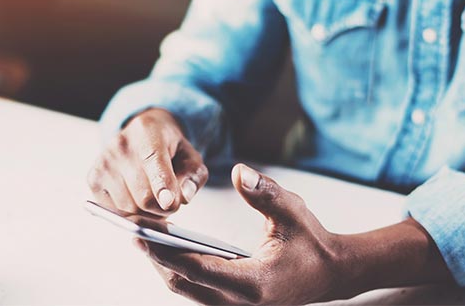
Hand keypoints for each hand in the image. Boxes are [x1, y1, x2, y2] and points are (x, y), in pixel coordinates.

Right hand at [87, 108, 207, 215]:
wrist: (142, 135)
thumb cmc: (169, 148)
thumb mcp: (191, 157)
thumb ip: (194, 176)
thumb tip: (184, 196)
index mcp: (148, 132)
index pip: (154, 162)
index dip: (162, 185)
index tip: (170, 203)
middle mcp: (121, 145)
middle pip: (144, 196)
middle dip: (163, 208)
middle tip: (170, 201)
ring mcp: (104, 162)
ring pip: (130, 209)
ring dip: (147, 213)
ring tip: (153, 196)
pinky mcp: (93, 178)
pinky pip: (116, 212)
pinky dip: (131, 213)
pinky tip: (136, 197)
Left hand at [138, 164, 345, 304]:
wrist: (332, 273)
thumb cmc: (312, 242)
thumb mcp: (293, 210)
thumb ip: (265, 192)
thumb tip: (240, 171)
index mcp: (253, 282)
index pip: (197, 269)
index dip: (165, 252)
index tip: (140, 234)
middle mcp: (240, 302)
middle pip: (182, 284)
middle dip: (156, 258)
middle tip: (132, 230)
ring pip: (186, 290)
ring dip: (164, 264)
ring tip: (144, 235)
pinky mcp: (233, 303)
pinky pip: (196, 289)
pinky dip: (179, 269)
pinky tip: (169, 246)